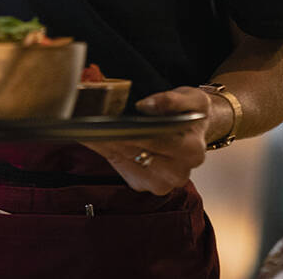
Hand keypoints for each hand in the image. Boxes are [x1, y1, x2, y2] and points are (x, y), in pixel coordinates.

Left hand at [85, 86, 211, 194]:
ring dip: (105, 145)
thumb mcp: (191, 99)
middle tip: (90, 122)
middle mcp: (177, 172)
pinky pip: (119, 167)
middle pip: (135, 152)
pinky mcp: (142, 184)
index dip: (130, 131)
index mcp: (191, 151)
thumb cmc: (190, 114)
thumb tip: (146, 106)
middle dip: (111, 137)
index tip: (108, 122)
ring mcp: (160, 183)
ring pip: (123, 161)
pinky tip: (98, 138)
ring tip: (90, 128)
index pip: (155, 140)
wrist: (192, 131)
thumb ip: (171, 100)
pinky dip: (107, 151)